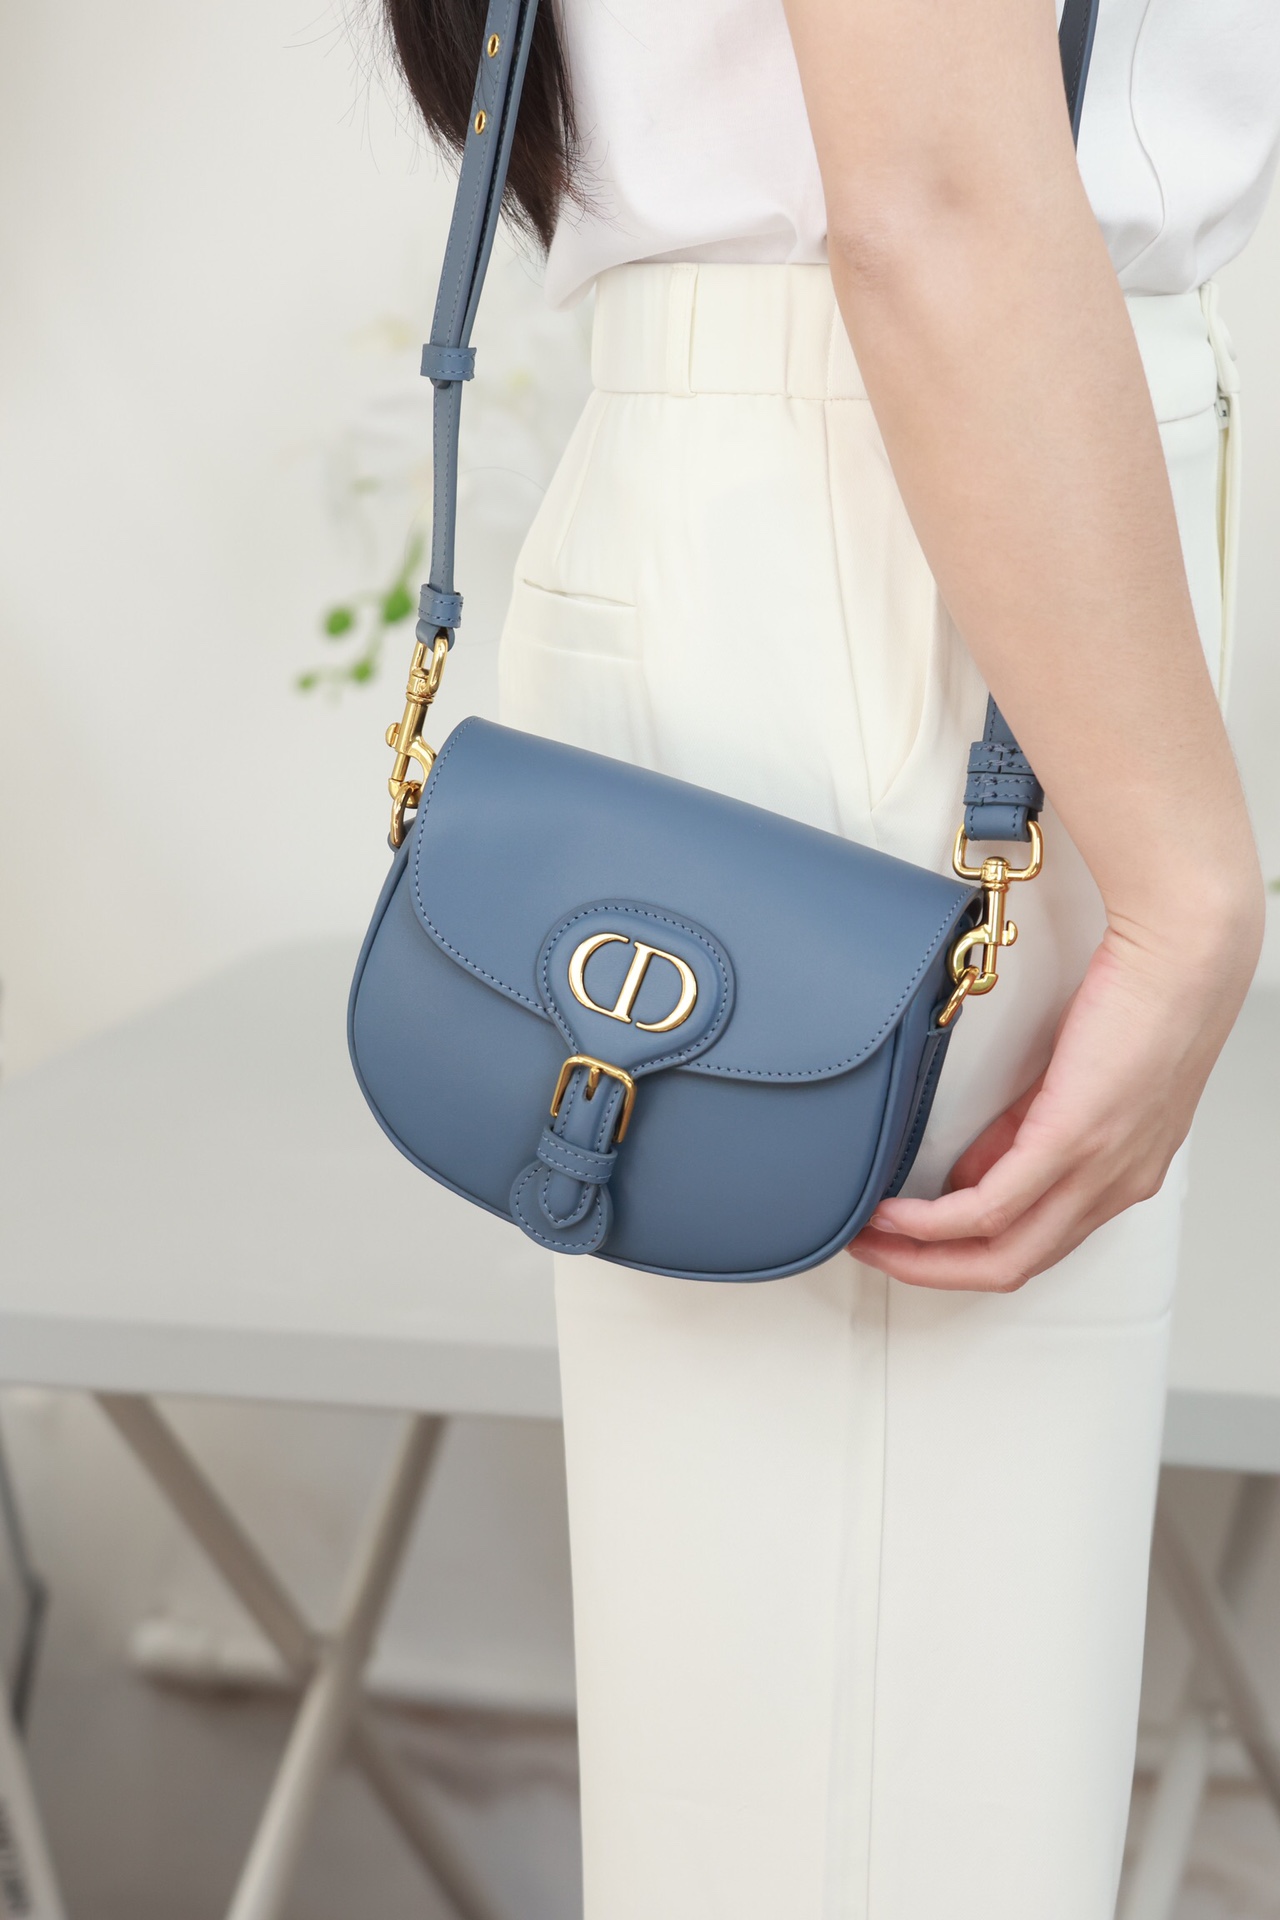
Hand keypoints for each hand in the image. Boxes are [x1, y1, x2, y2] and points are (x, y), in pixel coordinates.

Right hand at [848, 908, 1260, 1291]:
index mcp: (1119, 1177)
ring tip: (872, 1237)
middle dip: (932, 1269)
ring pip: (1002, 1253)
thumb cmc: (1144, 1001)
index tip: (912, 1243)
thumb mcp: (1074, 1087)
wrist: (1181, 958)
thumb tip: (968, 1174)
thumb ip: (1022, 1137)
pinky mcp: (1073, 1139)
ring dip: (925, 1256)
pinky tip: (898, 1214)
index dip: (966, 1254)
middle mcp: (1114, 1187)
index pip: (1035, 1244)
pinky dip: (935, 1221)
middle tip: (876, 1254)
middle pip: (1012, 1265)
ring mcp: (1096, 1170)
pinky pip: (991, 1206)